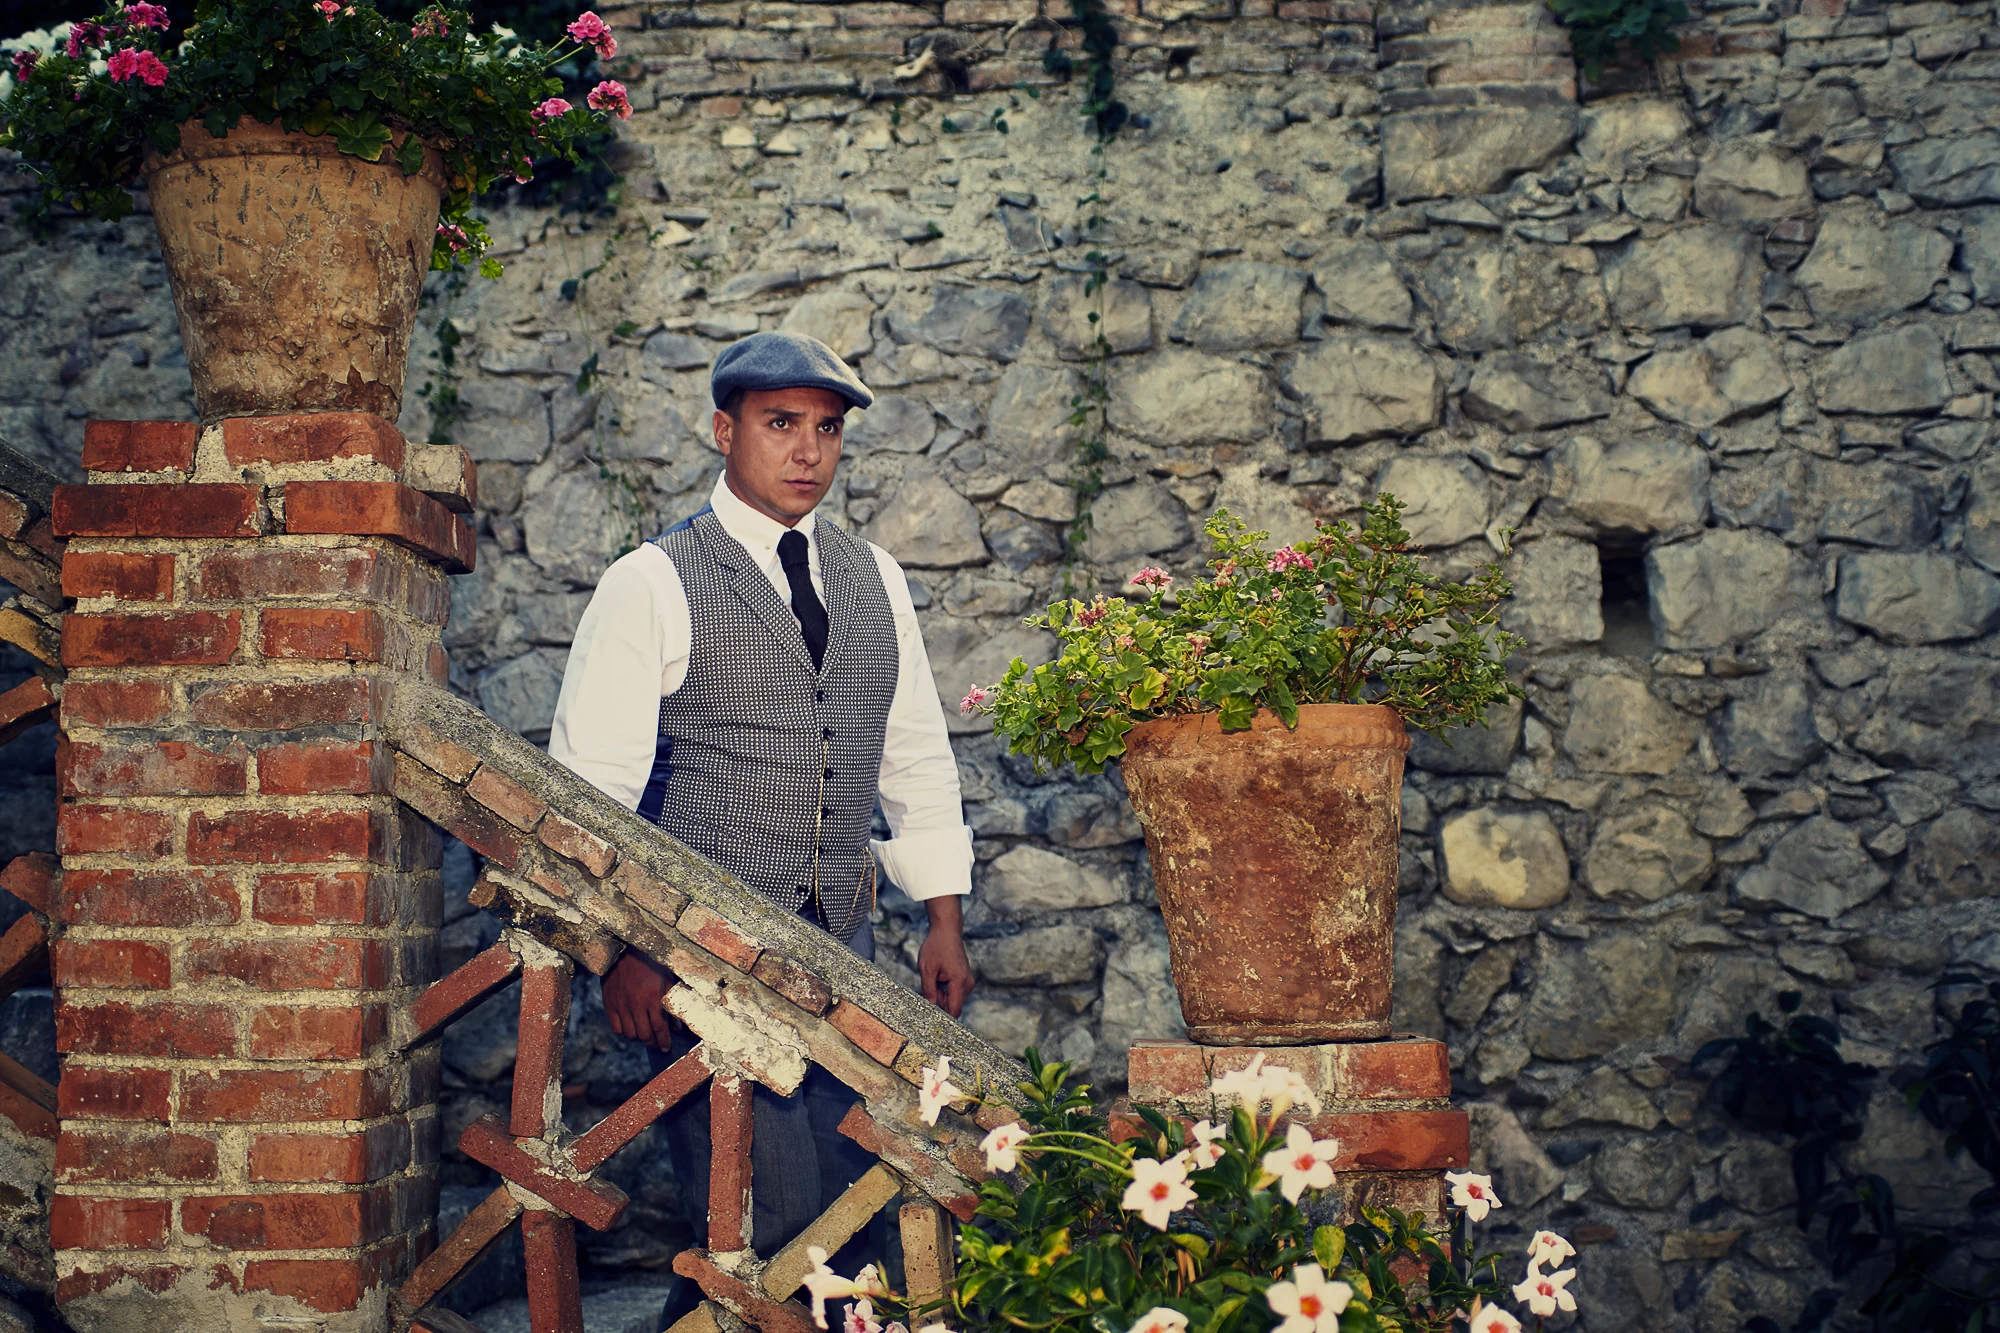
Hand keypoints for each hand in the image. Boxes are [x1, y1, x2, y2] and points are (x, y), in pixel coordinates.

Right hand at [602, 951, 674, 1048]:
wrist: (623, 952)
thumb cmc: (649, 964)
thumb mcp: (666, 980)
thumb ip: (671, 1003)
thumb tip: (676, 1026)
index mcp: (652, 997)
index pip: (659, 1028)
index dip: (664, 1041)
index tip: (666, 1047)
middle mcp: (636, 1004)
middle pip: (645, 1035)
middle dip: (653, 1042)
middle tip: (657, 1043)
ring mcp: (621, 1005)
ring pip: (631, 1035)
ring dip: (639, 1038)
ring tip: (645, 1034)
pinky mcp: (609, 1005)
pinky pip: (616, 1028)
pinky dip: (624, 1033)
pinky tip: (631, 1028)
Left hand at [918, 895, 974, 1017]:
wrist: (946, 930)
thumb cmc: (936, 947)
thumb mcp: (927, 969)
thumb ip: (929, 991)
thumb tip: (929, 1009)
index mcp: (959, 982)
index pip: (954, 1010)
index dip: (943, 1018)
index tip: (931, 1021)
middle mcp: (967, 983)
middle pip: (952, 1006)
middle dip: (939, 1003)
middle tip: (927, 988)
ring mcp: (967, 981)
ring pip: (952, 999)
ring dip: (940, 995)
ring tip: (932, 978)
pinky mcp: (964, 978)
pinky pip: (954, 991)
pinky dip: (944, 989)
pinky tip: (937, 977)